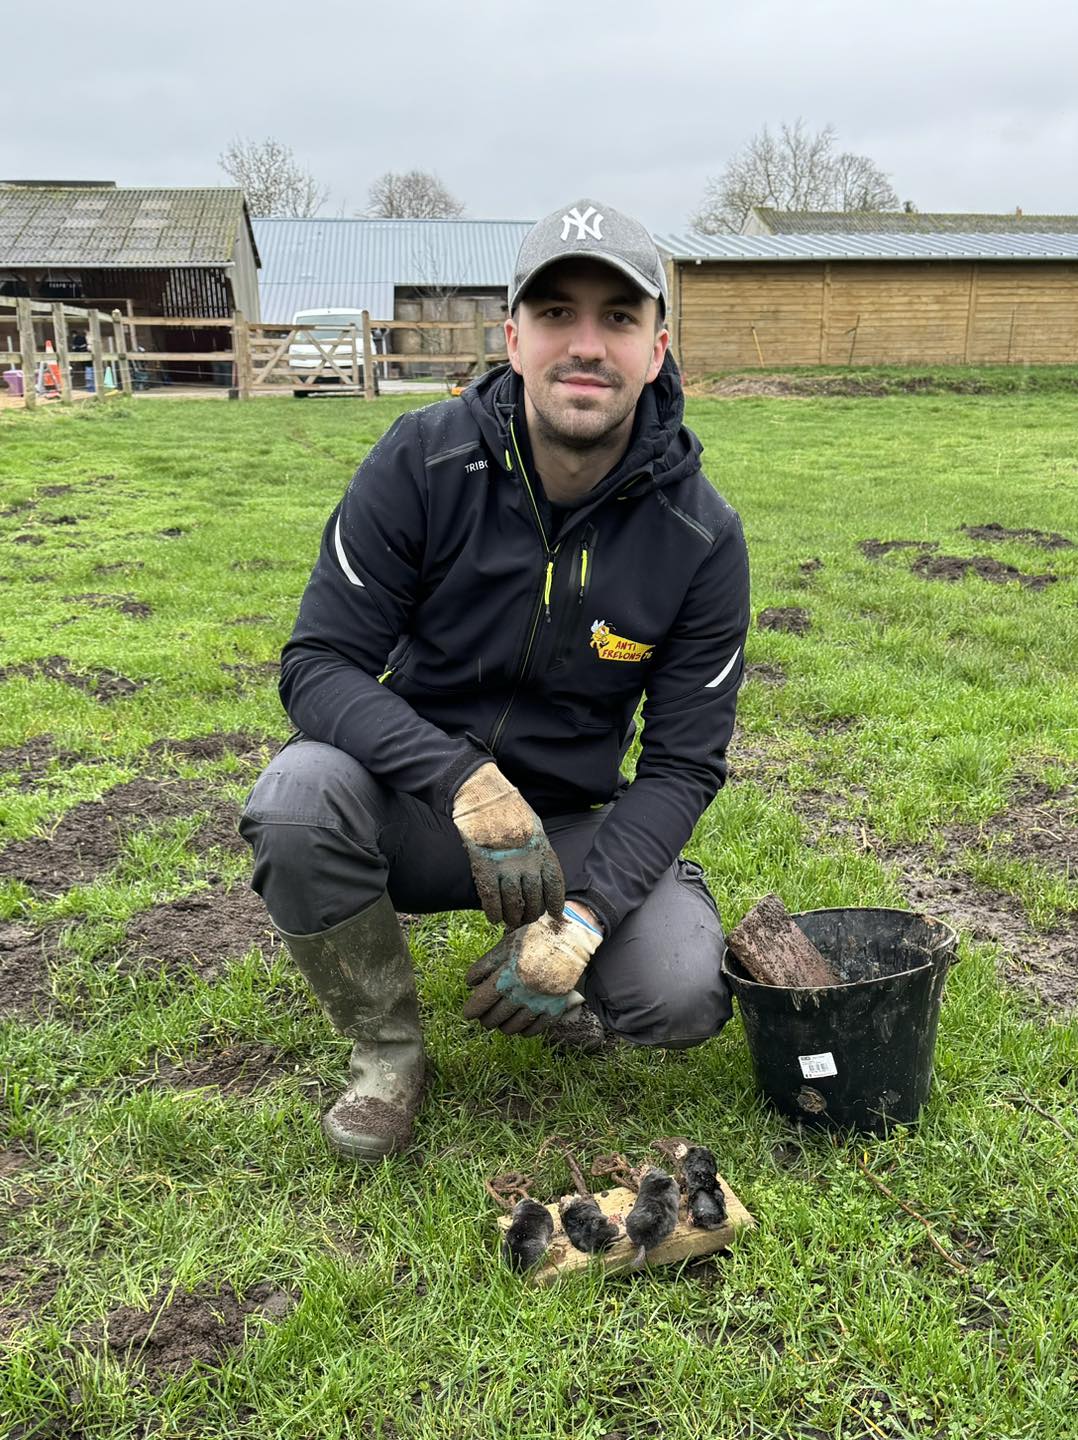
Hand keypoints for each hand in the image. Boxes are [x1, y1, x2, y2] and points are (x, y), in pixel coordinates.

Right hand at [452, 763, 564, 927]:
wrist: (485, 797)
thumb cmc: (510, 811)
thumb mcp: (534, 827)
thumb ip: (538, 850)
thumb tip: (540, 873)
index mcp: (543, 850)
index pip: (554, 884)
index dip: (555, 902)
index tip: (554, 913)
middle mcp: (528, 863)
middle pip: (534, 898)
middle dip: (532, 913)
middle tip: (527, 919)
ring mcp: (506, 867)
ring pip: (514, 903)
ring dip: (513, 916)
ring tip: (511, 921)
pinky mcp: (485, 868)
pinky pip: (491, 898)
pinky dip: (493, 911)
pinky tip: (494, 918)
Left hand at [462, 906, 602, 1035]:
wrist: (570, 939)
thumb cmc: (534, 939)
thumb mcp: (505, 946)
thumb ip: (485, 965)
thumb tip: (469, 984)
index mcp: (507, 975)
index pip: (482, 1002)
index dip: (472, 1010)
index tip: (468, 1013)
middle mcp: (522, 992)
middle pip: (495, 1017)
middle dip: (486, 1020)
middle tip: (484, 1017)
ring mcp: (540, 1002)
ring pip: (513, 1027)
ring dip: (502, 1026)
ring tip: (500, 1021)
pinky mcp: (555, 1008)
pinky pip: (534, 1029)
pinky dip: (523, 1031)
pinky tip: (519, 1025)